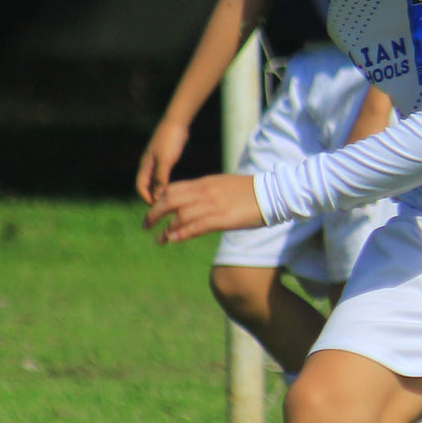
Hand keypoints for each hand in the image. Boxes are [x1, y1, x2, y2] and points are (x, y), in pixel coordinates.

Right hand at [135, 120, 188, 205]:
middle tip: (163, 207)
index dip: (146, 197)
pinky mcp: (165, 157)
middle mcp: (148, 164)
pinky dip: (166, 182)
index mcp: (145, 165)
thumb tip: (157, 196)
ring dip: (159, 190)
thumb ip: (160, 178)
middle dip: (152, 196)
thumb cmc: (170, 140)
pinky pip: (162, 174)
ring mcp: (156, 161)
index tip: (156, 207)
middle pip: (146, 185)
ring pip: (155, 180)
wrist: (176, 122)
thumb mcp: (165, 161)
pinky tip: (176, 187)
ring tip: (170, 200)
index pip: (140, 186)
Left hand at [143, 174, 262, 244]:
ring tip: (160, 239)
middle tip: (146, 225)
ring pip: (180, 215)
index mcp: (205, 183)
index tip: (153, 211)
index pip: (173, 189)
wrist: (274, 193)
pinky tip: (172, 239)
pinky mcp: (223, 218)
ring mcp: (214, 204)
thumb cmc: (252, 192)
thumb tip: (195, 202)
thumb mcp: (225, 186)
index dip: (159, 200)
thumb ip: (208, 193)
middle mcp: (206, 192)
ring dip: (166, 228)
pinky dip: (181, 233)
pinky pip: (196, 226)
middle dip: (154, 213)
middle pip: (170, 200)